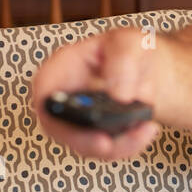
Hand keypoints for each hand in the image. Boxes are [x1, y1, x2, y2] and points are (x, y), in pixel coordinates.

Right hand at [29, 27, 165, 160]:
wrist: (146, 67)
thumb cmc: (130, 50)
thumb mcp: (131, 42)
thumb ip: (123, 59)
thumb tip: (119, 95)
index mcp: (61, 69)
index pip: (45, 93)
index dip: (58, 112)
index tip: (82, 117)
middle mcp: (65, 98)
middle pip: (62, 128)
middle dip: (87, 140)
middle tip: (108, 143)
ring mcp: (79, 120)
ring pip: (88, 145)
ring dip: (116, 144)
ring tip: (144, 130)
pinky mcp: (97, 135)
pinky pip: (108, 149)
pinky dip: (129, 145)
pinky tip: (147, 130)